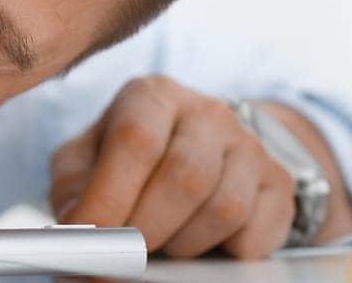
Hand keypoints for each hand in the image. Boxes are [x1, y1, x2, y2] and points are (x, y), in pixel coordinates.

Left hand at [49, 76, 295, 258]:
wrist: (200, 152)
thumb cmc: (127, 161)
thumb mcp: (87, 161)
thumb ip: (73, 190)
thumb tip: (75, 232)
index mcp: (152, 96)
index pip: (135, 141)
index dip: (111, 197)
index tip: (92, 239)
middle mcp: (206, 112)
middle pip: (185, 178)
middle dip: (147, 229)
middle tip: (123, 255)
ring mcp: (249, 146)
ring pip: (224, 208)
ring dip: (183, 243)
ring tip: (161, 244)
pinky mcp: (278, 183)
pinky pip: (257, 232)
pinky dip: (224, 252)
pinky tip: (201, 244)